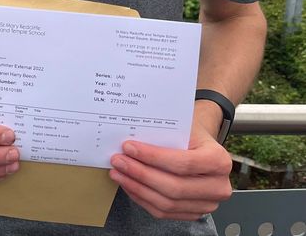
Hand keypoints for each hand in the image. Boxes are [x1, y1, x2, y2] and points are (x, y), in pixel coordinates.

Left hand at [109, 125, 232, 220]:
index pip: (183, 163)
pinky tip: (129, 185)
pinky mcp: (194, 212)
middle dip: (141, 174)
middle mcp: (218, 186)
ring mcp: (208, 203)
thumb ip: (161, 133)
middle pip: (175, 187)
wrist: (200, 145)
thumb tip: (128, 140)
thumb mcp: (182, 126)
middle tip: (119, 161)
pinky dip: (143, 198)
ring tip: (119, 173)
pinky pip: (164, 212)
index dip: (153, 157)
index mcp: (219, 160)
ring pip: (167, 203)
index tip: (129, 147)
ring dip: (138, 188)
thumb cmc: (190, 134)